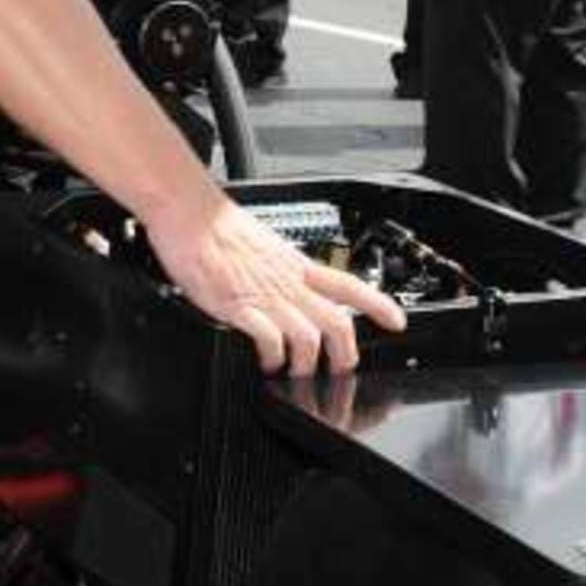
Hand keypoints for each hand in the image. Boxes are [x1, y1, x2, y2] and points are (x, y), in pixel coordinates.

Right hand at [142, 192, 406, 374]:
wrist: (189, 212)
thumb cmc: (216, 226)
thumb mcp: (262, 245)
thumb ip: (277, 269)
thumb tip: (281, 285)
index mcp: (295, 264)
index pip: (348, 284)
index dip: (377, 305)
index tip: (396, 321)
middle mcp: (287, 282)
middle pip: (336, 322)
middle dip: (345, 354)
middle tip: (342, 370)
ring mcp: (265, 295)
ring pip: (309, 338)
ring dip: (307, 365)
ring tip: (297, 374)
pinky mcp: (239, 306)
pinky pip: (269, 340)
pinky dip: (273, 358)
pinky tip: (266, 363)